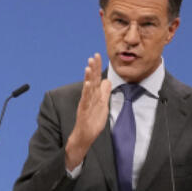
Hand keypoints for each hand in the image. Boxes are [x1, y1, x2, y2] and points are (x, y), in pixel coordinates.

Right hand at [65, 53, 111, 168]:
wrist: (84, 136)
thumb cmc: (92, 121)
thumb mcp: (102, 104)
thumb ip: (104, 92)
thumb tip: (108, 81)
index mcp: (94, 95)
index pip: (96, 78)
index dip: (97, 67)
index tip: (97, 55)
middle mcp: (89, 97)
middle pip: (91, 80)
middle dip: (93, 68)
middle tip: (93, 56)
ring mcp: (86, 103)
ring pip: (88, 89)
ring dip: (88, 78)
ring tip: (89, 67)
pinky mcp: (83, 111)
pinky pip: (85, 100)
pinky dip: (87, 92)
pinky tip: (88, 84)